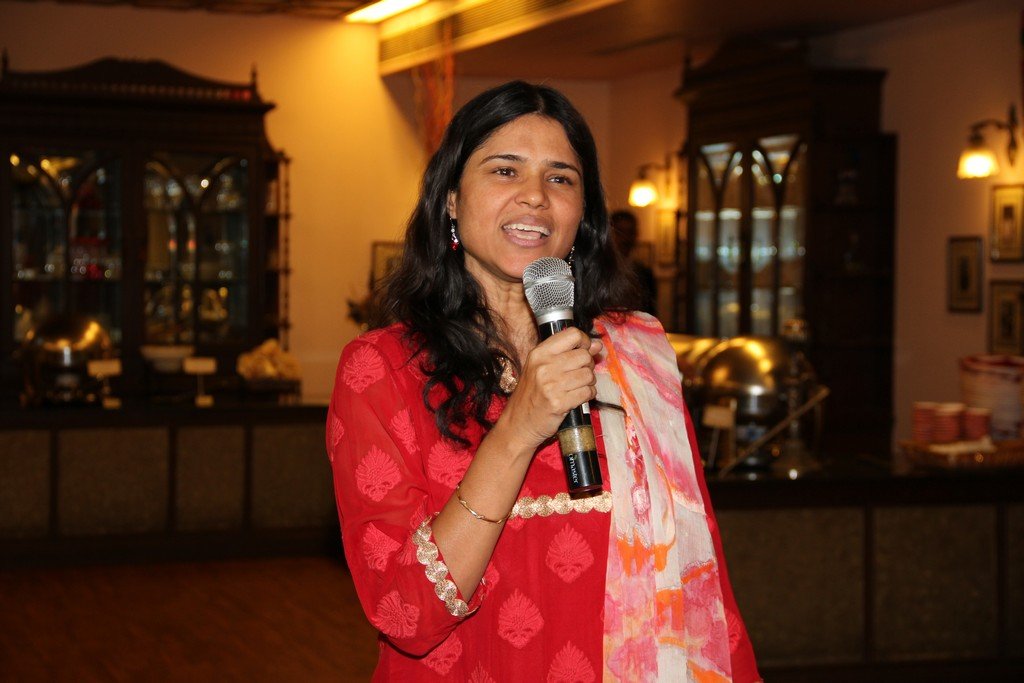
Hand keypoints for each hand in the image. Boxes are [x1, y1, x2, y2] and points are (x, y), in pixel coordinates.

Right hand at [499, 328, 601, 453]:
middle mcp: (544, 366)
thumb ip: (568, 353)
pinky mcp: (559, 403)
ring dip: (588, 382)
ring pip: (588, 375)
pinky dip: (588, 395)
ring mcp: (551, 385)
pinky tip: (578, 397)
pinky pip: (587, 392)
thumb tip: (597, 344)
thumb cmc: (531, 394)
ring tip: (577, 387)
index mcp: (539, 353)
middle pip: (584, 356)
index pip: (573, 334)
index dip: (584, 342)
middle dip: (587, 366)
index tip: (583, 351)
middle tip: (579, 374)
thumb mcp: (542, 368)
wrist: (518, 423)